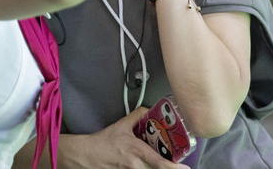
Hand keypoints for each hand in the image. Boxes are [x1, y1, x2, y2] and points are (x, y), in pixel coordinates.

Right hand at [58, 107, 189, 168]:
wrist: (87, 154)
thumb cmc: (104, 141)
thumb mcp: (121, 125)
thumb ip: (136, 116)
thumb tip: (149, 109)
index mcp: (136, 150)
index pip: (157, 161)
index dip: (172, 167)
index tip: (185, 168)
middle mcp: (134, 164)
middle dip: (167, 168)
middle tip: (177, 165)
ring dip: (154, 166)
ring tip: (163, 163)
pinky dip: (144, 167)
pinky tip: (144, 163)